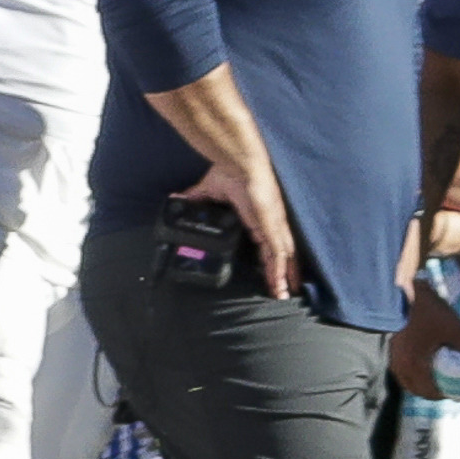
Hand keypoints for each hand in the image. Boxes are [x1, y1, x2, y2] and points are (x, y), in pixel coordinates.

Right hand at [175, 158, 299, 300]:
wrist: (239, 163)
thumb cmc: (230, 172)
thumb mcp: (209, 191)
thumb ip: (195, 198)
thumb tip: (176, 199)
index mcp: (258, 217)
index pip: (267, 243)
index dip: (269, 259)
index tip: (266, 272)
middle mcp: (270, 224)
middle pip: (280, 254)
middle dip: (283, 274)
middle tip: (283, 292)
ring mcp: (273, 226)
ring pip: (282, 258)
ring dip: (283, 277)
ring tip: (282, 295)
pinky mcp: (272, 226)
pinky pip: (278, 253)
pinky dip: (279, 270)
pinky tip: (279, 284)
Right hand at [391, 277, 459, 398]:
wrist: (400, 291)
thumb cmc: (427, 312)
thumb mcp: (455, 329)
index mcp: (415, 367)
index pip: (431, 392)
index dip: (446, 394)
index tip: (458, 392)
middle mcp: (400, 368)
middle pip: (417, 390)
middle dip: (434, 391)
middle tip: (448, 386)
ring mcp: (393, 358)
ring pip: (408, 380)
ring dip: (422, 383)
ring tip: (436, 375)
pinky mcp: (390, 350)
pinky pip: (402, 370)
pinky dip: (413, 372)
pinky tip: (423, 362)